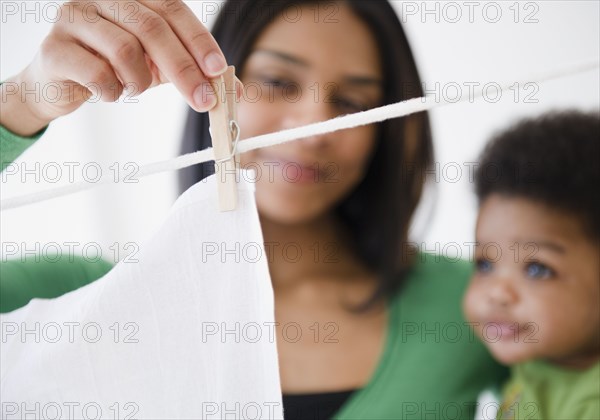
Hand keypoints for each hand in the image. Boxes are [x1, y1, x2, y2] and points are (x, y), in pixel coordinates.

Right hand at [0, 0, 226, 135]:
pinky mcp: (55, 48)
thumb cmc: (114, 68)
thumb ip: (193, 72)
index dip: (198, 40)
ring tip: (132, 87)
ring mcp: (74, 17)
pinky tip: (108, 92)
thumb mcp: (158, 66)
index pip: (173, 9)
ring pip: (125, 50)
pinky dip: (112, 92)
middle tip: (203, 101)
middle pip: (152, 28)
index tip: (218, 70)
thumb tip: (234, 91)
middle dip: (184, 70)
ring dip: (139, 81)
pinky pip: (97, 74)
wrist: (60, 83)